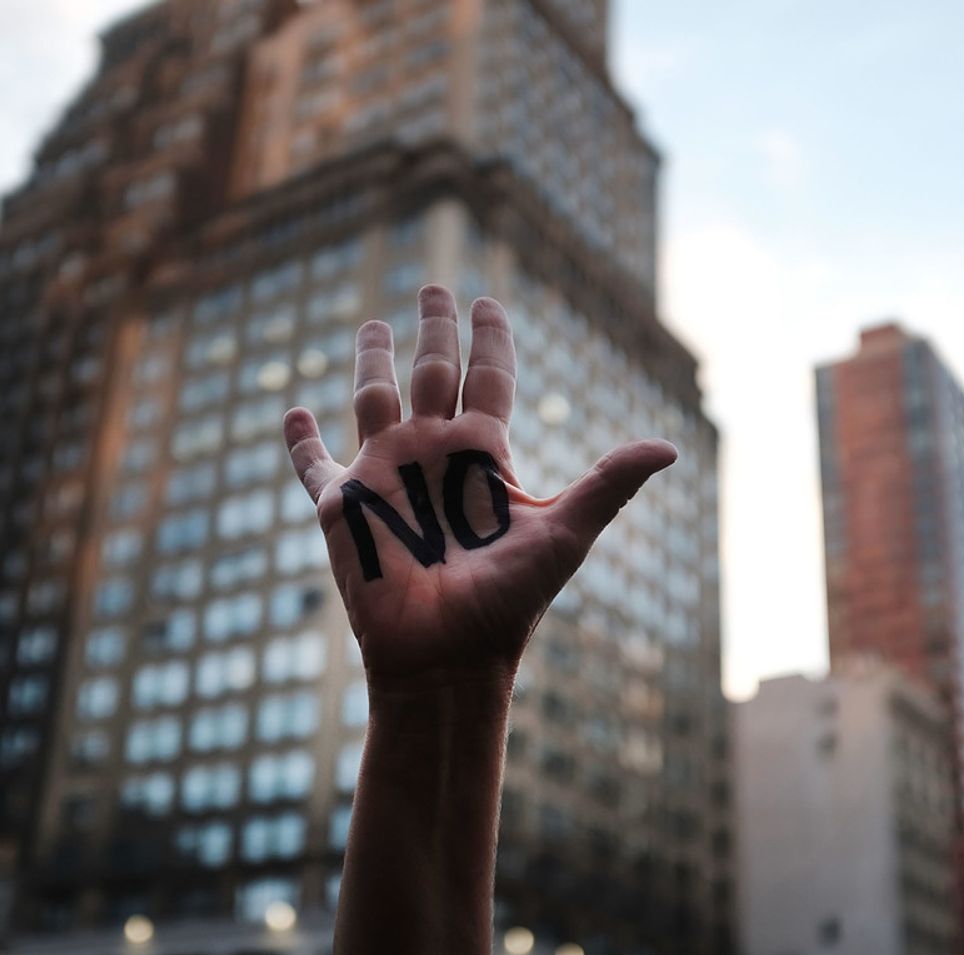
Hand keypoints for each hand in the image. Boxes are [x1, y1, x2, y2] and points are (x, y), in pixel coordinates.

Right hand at [282, 284, 675, 691]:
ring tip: (374, 324)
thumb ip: (610, 484)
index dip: (490, 338)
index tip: (489, 301)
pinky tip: (293, 413)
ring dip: (373, 362)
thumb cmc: (508, 603)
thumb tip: (671, 447)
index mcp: (483, 455)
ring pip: (374, 400)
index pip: (489, 377)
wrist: (447, 659)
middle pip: (433, 372)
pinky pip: (312, 465)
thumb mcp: (564, 534)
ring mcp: (385, 477)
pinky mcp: (340, 507)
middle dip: (434, 329)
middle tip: (435, 286)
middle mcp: (434, 455)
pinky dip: (299, 442)